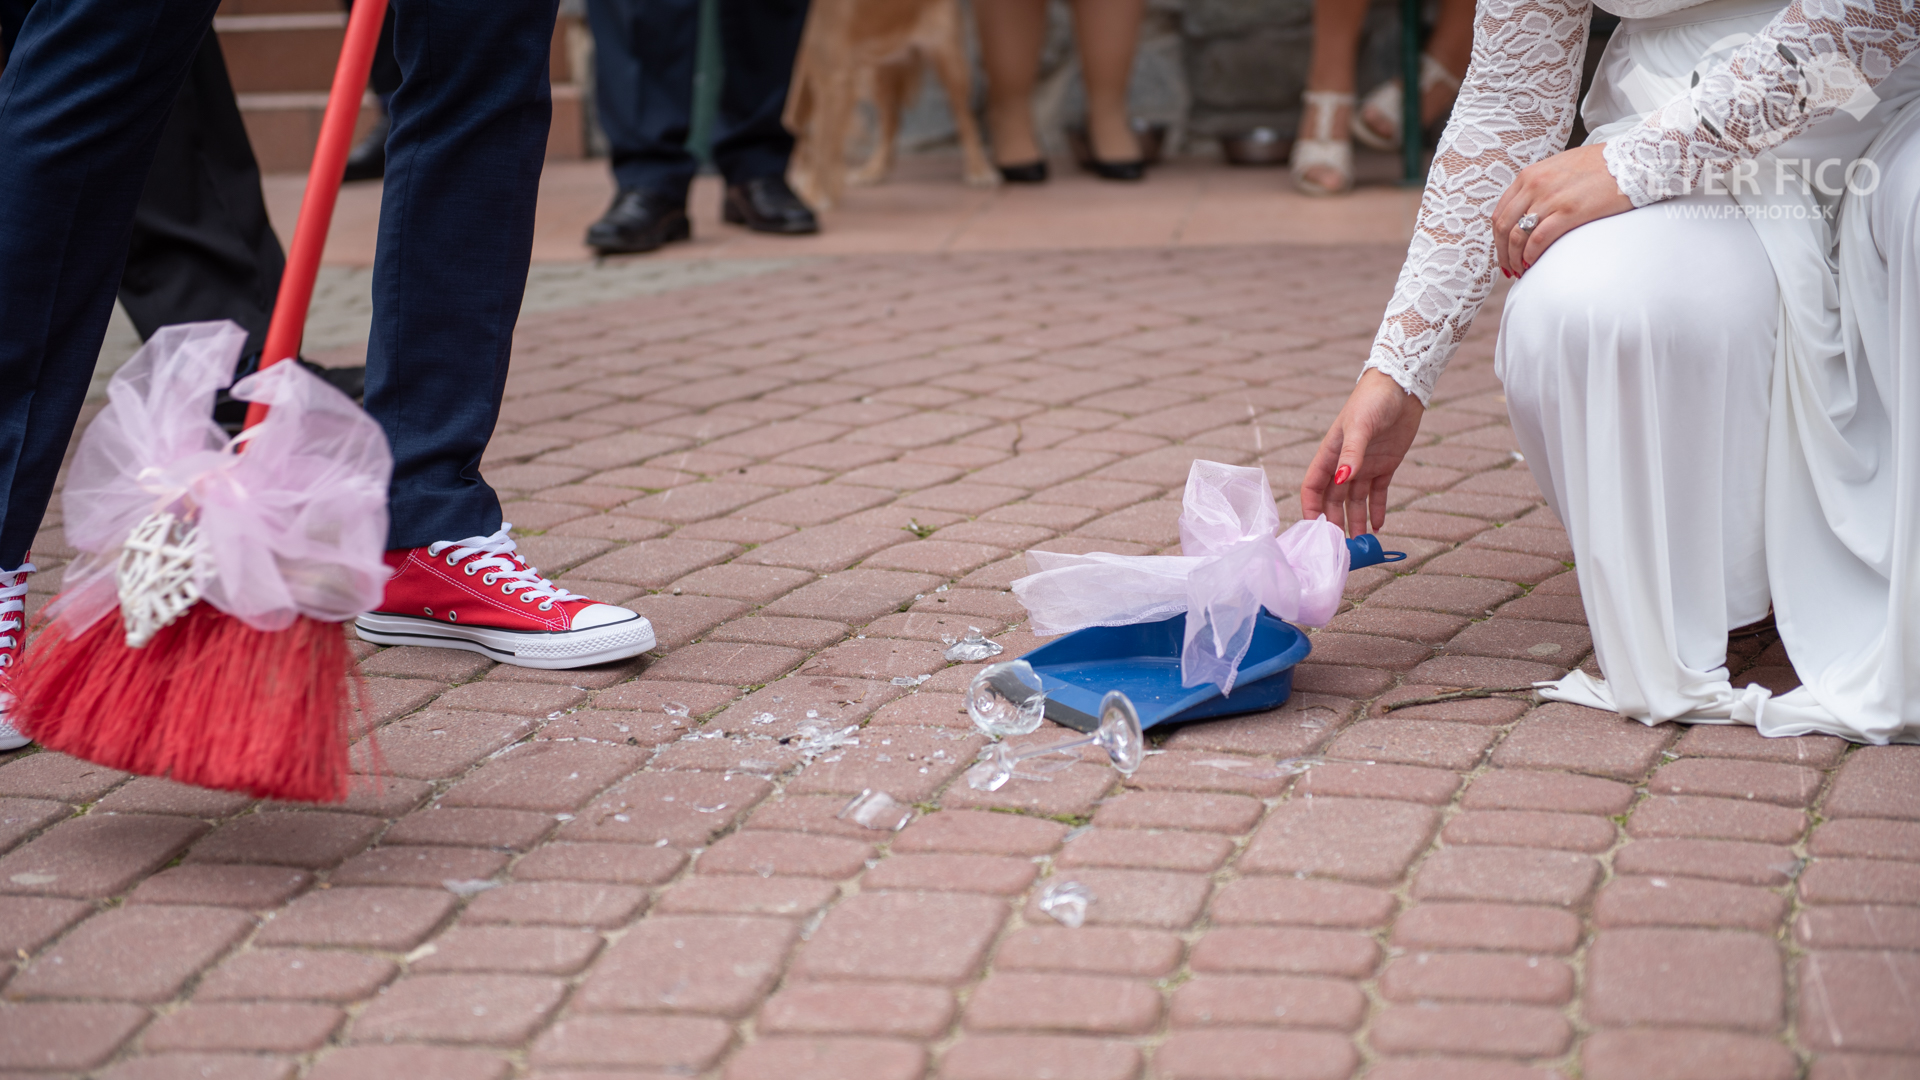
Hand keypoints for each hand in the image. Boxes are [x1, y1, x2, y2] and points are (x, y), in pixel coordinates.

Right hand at [1301, 369, 1426, 535]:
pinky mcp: (1385, 466)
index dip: (1311, 509)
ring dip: (1356, 521)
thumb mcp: (1360, 426)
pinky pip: (1378, 494)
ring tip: (1360, 545)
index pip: (1313, 487)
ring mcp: (1365, 466)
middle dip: (1335, 522)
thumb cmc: (1373, 400)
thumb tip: (1341, 480)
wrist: (1402, 387)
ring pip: (1356, 501)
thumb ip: (1351, 454)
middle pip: (1334, 500)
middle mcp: (1344, 464)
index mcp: (1330, 454)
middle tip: (1341, 546)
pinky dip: (1377, 511)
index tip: (1315, 530)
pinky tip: (1378, 527)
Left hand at [1492, 143, 1632, 275]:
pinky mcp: (1570, 211)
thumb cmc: (1599, 166)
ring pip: (1517, 236)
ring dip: (1515, 258)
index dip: (1498, 238)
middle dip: (1502, 252)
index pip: (1500, 212)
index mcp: (1529, 175)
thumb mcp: (1559, 169)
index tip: (1504, 252)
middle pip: (1503, 227)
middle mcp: (1535, 185)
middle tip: (1509, 268)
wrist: (1632, 159)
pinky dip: (1531, 255)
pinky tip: (1533, 264)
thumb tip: (1528, 213)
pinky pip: (1538, 239)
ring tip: (1521, 271)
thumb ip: (1540, 187)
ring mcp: (1551, 198)